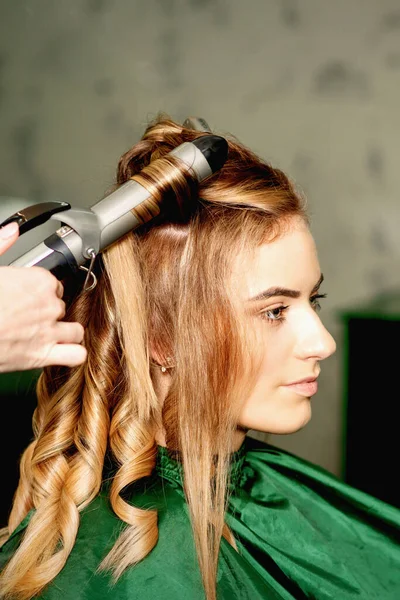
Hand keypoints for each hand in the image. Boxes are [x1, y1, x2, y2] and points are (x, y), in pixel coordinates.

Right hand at [0, 222, 86, 371]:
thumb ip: (1, 244)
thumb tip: (13, 229)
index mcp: (37, 280)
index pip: (56, 285)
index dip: (43, 292)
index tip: (30, 297)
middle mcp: (48, 305)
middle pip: (62, 307)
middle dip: (50, 313)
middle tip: (31, 318)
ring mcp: (48, 331)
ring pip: (76, 331)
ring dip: (66, 333)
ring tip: (50, 335)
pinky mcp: (42, 355)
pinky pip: (76, 355)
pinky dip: (73, 354)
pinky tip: (61, 352)